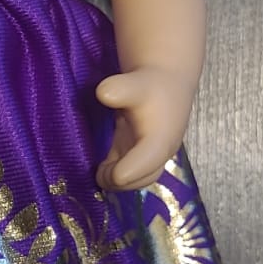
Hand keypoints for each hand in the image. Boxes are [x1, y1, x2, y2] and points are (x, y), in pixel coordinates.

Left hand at [94, 67, 193, 190]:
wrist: (164, 82)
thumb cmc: (150, 84)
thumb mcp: (134, 84)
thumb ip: (120, 89)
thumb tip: (103, 93)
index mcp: (160, 141)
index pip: (144, 165)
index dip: (123, 172)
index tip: (103, 169)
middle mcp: (160, 153)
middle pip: (143, 179)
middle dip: (120, 181)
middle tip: (98, 174)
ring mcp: (151, 155)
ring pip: (138, 178)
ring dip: (118, 180)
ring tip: (99, 173)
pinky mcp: (142, 153)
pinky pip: (132, 171)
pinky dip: (117, 173)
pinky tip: (102, 168)